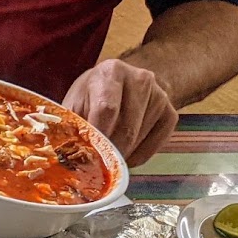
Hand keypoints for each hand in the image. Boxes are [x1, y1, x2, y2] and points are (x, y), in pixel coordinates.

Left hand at [63, 59, 177, 165]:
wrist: (120, 86)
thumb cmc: (90, 98)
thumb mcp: (74, 105)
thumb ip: (71, 126)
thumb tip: (67, 156)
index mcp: (111, 72)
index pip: (107, 109)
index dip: (97, 137)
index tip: (88, 156)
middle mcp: (140, 79)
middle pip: (126, 128)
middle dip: (109, 153)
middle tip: (95, 166)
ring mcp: (159, 96)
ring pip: (139, 139)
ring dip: (121, 155)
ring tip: (107, 154)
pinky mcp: (170, 113)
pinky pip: (154, 146)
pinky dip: (137, 157)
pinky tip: (124, 154)